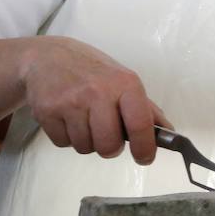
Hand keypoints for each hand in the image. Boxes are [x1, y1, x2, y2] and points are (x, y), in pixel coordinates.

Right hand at [18, 36, 168, 163]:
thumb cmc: (93, 71)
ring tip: (85, 121)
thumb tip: (167, 132)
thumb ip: (146, 108)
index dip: (145, 147)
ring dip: (87, 142)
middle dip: (110, 148)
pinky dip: (67, 137)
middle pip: (109, 145)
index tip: (145, 158)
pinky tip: (68, 118)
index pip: (140, 124)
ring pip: (85, 147)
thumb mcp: (123, 80)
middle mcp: (98, 92)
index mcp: (125, 84)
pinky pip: (63, 143)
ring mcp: (71, 102)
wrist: (47, 57)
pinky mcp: (47, 111)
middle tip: (108, 136)